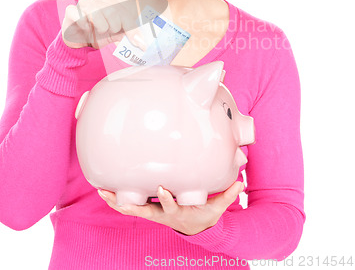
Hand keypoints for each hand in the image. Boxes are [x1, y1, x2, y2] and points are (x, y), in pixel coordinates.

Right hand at [62, 0, 142, 49]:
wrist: (79, 41)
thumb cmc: (99, 33)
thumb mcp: (117, 34)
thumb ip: (129, 34)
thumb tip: (142, 44)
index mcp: (110, 0)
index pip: (125, 13)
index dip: (132, 29)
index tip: (139, 44)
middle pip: (112, 12)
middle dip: (114, 27)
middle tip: (110, 32)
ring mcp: (83, 2)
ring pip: (96, 13)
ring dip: (101, 27)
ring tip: (99, 30)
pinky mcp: (70, 11)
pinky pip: (80, 17)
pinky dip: (85, 26)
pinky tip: (85, 28)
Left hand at [97, 182, 243, 235]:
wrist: (195, 227)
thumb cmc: (205, 215)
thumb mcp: (217, 207)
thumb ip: (228, 195)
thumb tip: (240, 181)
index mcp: (177, 212)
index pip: (170, 206)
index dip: (166, 199)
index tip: (161, 188)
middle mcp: (161, 213)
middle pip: (141, 210)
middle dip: (127, 204)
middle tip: (112, 196)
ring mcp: (153, 211)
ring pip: (131, 208)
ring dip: (115, 201)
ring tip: (101, 190)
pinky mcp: (148, 207)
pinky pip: (130, 204)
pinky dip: (118, 199)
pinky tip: (106, 189)